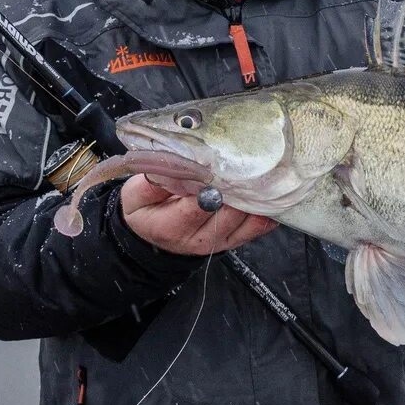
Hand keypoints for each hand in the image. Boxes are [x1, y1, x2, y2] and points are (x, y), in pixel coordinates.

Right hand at [120, 173, 277, 255]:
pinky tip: (269, 191)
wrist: (153, 237)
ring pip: (246, 219)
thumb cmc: (146, 210)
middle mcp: (198, 239)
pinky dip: (266, 210)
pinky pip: (258, 227)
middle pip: (227, 212)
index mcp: (170, 228)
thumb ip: (153, 180)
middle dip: (235, 187)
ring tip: (258, 171)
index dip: (208, 184)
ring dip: (254, 196)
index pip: (196, 205)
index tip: (214, 164)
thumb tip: (175, 164)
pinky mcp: (234, 240)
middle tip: (243, 162)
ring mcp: (220, 241)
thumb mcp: (135, 195)